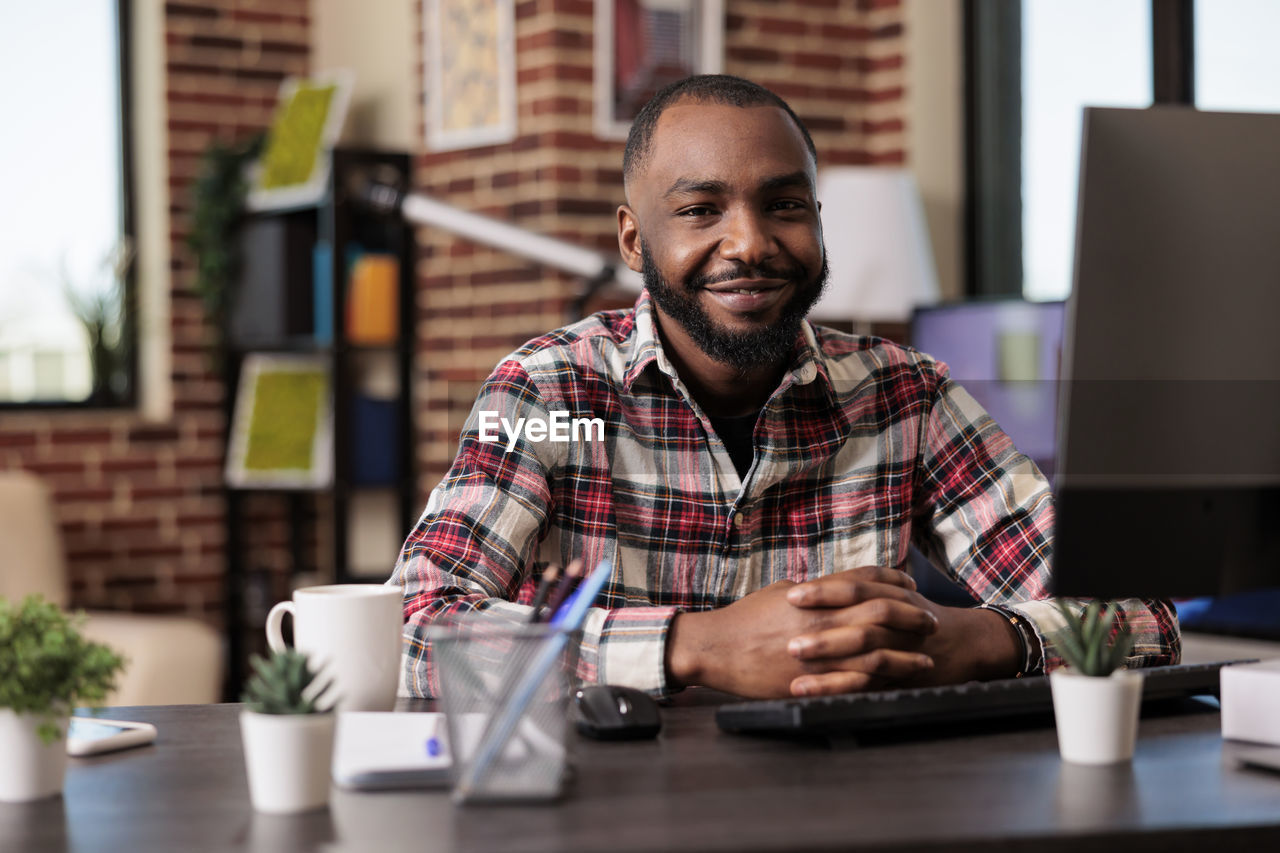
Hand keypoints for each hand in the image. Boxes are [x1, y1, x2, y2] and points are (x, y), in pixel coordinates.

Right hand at [664, 567, 936, 698]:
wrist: (716, 648)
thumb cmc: (744, 619)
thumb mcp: (781, 593)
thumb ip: (814, 591)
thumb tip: (837, 588)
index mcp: (815, 594)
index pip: (864, 580)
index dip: (892, 581)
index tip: (911, 586)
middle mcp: (822, 618)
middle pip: (880, 611)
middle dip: (911, 614)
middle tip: (930, 619)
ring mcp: (820, 650)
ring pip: (877, 648)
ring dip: (907, 651)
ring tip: (926, 655)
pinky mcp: (814, 678)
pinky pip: (857, 680)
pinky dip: (884, 678)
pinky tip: (898, 680)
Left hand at [785, 571, 1021, 695]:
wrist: (966, 642)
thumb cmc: (917, 616)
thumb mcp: (891, 595)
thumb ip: (856, 592)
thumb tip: (803, 589)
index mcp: (889, 595)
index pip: (854, 588)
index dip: (823, 590)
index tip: (790, 594)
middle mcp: (894, 618)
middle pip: (857, 615)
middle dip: (820, 620)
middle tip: (784, 624)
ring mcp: (898, 648)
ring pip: (864, 648)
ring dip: (827, 652)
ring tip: (793, 654)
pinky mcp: (897, 677)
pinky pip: (866, 682)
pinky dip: (835, 686)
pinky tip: (808, 689)